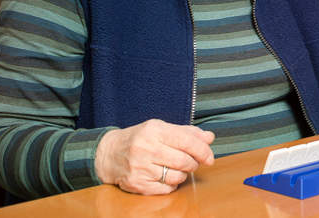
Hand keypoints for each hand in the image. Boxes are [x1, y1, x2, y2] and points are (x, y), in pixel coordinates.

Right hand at [94, 119, 215, 194]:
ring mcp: (140, 167)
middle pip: (184, 161)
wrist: (109, 153)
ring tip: (175, 168)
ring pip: (177, 177)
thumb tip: (209, 137)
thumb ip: (187, 133)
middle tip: (192, 163)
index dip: (203, 151)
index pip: (188, 142)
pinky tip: (164, 176)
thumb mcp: (161, 129)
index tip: (209, 157)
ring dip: (182, 175)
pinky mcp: (137, 183)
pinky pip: (166, 189)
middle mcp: (146, 148)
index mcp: (154, 131)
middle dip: (193, 164)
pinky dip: (171, 184)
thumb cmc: (140, 139)